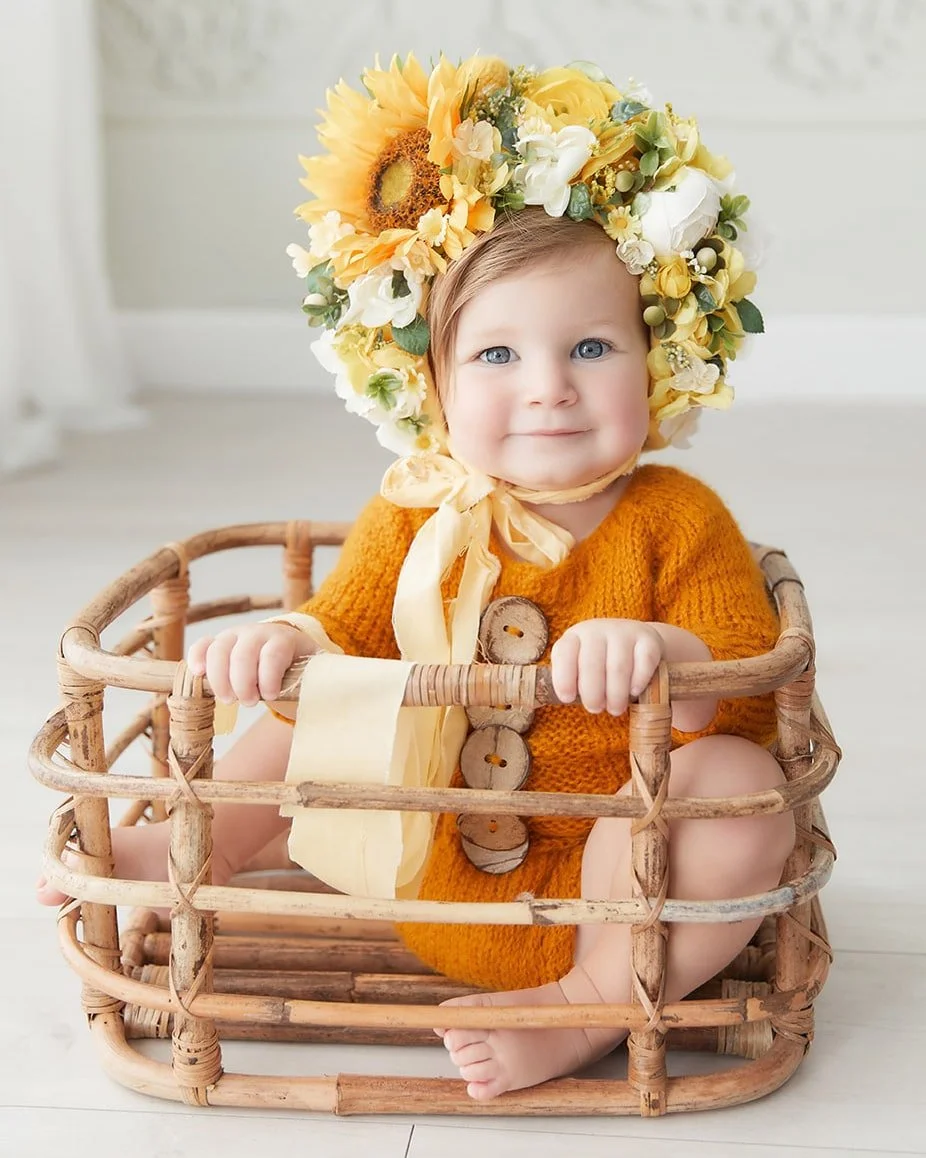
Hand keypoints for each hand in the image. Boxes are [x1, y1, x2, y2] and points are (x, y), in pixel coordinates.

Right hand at [187, 623, 317, 706]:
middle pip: (242, 652)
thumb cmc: (301, 667)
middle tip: (249, 703)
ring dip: (220, 678)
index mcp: (285, 639)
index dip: (269, 676)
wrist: (286, 650)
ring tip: (229, 699)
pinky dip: (196, 660)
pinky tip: (199, 677)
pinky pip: (201, 646)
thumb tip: (353, 691)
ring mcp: (235, 636)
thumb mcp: (317, 670)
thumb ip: (328, 678)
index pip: (273, 652)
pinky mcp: (218, 644)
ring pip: (218, 649)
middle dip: (242, 681)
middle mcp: (257, 633)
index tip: (270, 696)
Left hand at [550, 619, 664, 715]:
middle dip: (592, 693)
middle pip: (592, 664)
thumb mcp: (581, 666)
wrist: (638, 641)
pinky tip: (634, 692)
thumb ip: (572, 680)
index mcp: (575, 637)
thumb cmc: (602, 662)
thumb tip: (567, 700)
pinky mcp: (649, 639)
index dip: (563, 678)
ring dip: (615, 694)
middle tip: (595, 709)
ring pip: (618, 667)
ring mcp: (624, 632)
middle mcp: (598, 630)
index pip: (564, 653)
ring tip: (615, 709)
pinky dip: (638, 681)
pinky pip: (644, 662)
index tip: (568, 699)